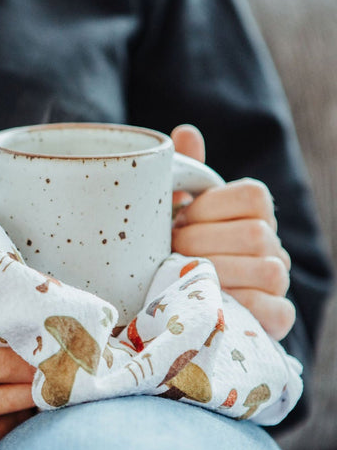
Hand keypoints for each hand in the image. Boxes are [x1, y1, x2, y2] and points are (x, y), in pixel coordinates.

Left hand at [170, 124, 294, 340]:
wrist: (182, 304)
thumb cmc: (178, 249)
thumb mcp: (177, 213)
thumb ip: (186, 177)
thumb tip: (185, 131)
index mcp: (253, 213)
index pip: (252, 195)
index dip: (209, 208)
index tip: (178, 219)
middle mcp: (273, 245)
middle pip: (255, 234)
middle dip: (202, 243)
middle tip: (171, 251)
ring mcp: (278, 282)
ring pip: (267, 270)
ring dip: (216, 274)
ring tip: (182, 275)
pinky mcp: (277, 318)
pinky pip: (273, 310)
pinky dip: (237, 305)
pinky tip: (207, 301)